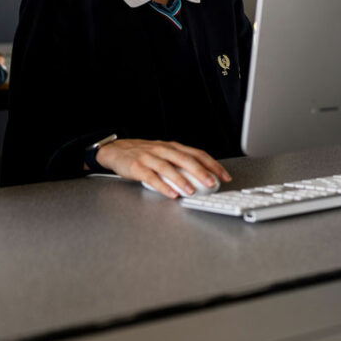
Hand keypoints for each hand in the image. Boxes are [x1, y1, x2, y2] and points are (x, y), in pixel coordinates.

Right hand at [95, 139, 231, 198]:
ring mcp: (149, 157)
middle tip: (212, 183)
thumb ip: (180, 163)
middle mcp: (163, 150)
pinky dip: (162, 186)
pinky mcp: (137, 167)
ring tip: (191, 191)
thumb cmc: (142, 154)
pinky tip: (171, 194)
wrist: (115, 150)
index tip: (224, 176)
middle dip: (201, 171)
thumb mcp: (164, 154)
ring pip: (168, 168)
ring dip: (181, 180)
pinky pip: (151, 177)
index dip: (212, 164)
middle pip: (185, 159)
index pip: (197, 154)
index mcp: (172, 147)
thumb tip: (203, 177)